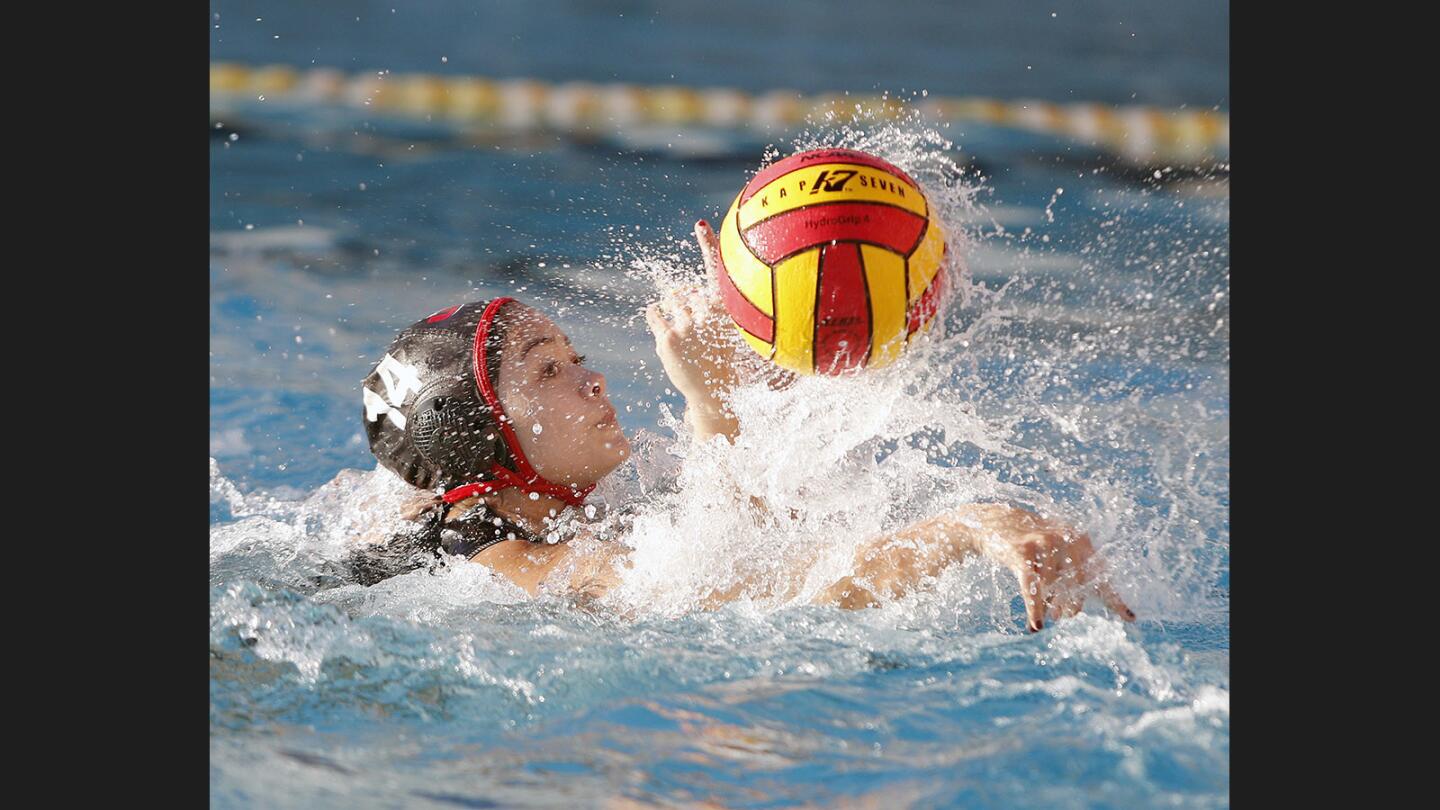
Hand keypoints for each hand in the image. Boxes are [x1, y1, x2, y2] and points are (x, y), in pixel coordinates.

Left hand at [644, 221, 746, 422]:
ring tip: (683, 332)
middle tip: (692, 325)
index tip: (700, 224)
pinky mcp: (667, 339)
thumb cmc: (723, 360)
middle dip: (685, 301)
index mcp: (727, 309)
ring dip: (672, 310)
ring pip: (670, 300)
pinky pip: (654, 312)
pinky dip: (656, 315)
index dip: (709, 244)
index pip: (717, 271)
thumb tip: (691, 289)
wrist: (715, 395)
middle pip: (686, 290)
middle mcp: (707, 313)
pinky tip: (664, 328)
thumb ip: (712, 308)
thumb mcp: (727, 332)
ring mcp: (686, 326)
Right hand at [969, 506, 1134, 631]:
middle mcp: (1065, 539)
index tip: (1130, 618)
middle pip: (1078, 583)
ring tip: (1049, 617)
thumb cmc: (1031, 546)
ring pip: (1054, 587)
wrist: (995, 524)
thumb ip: (1074, 576)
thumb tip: (1088, 613)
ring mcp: (1043, 544)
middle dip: (1072, 604)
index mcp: (1079, 539)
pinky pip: (1031, 586)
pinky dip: (1034, 607)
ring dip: (1051, 606)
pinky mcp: (1021, 552)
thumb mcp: (1056, 554)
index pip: (1102, 572)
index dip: (1114, 598)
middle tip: (1064, 616)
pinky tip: (1036, 625)